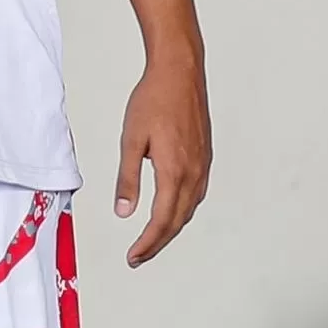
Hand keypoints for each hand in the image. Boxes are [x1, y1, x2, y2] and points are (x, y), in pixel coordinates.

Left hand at [110, 43, 210, 265]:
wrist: (180, 72)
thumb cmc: (155, 99)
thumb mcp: (131, 139)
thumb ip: (127, 178)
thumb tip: (123, 210)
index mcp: (173, 170)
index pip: (161, 220)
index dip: (147, 243)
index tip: (133, 255)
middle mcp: (193, 172)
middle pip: (177, 221)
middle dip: (157, 243)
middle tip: (138, 256)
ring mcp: (202, 165)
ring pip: (189, 209)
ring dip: (171, 228)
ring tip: (153, 239)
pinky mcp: (204, 156)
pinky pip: (196, 194)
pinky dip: (182, 210)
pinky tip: (173, 210)